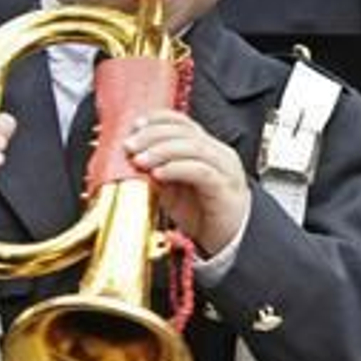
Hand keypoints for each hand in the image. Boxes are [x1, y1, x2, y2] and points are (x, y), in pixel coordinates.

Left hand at [124, 110, 250, 255]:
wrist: (229, 240)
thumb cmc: (204, 215)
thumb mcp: (173, 192)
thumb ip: (158, 174)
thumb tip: (134, 160)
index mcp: (206, 149)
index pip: (183, 123)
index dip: (158, 120)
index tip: (135, 126)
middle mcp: (218, 154)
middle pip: (186, 132)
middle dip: (153, 135)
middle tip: (131, 145)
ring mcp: (224, 169)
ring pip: (193, 147)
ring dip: (161, 151)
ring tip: (140, 160)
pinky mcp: (225, 187)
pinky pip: (200, 171)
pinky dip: (176, 168)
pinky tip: (159, 174)